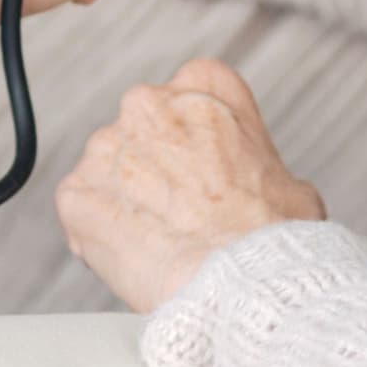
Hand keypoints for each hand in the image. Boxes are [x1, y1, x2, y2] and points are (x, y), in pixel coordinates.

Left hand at [57, 58, 324, 311]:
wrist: (239, 281)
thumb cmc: (272, 237)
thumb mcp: (291, 185)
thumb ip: (257, 167)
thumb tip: (258, 190)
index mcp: (204, 86)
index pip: (188, 95)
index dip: (196, 140)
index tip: (204, 171)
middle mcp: (148, 102)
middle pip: (142, 130)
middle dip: (155, 167)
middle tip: (181, 212)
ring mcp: (106, 147)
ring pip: (109, 171)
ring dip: (126, 200)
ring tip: (161, 243)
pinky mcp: (76, 193)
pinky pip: (81, 210)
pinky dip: (99, 233)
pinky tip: (135, 257)